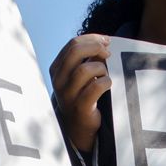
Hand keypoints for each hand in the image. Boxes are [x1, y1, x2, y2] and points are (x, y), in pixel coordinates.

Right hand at [50, 34, 110, 151]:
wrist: (77, 126)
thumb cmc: (81, 95)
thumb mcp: (78, 75)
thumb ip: (87, 59)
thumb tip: (103, 43)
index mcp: (57, 69)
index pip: (72, 45)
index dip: (92, 39)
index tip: (106, 41)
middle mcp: (58, 81)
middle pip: (75, 52)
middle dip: (95, 47)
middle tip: (108, 52)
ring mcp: (67, 95)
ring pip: (84, 70)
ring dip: (100, 67)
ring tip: (105, 73)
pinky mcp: (80, 107)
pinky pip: (95, 87)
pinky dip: (105, 82)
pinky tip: (107, 84)